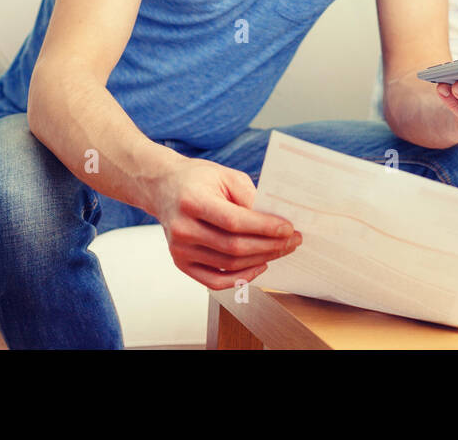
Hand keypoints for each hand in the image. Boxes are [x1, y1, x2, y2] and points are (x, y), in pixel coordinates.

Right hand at [149, 156, 301, 290]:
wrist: (164, 187)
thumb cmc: (197, 179)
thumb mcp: (226, 176)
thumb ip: (250, 197)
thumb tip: (275, 221)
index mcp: (192, 201)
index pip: (234, 221)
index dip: (264, 227)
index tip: (288, 228)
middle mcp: (182, 228)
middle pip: (234, 247)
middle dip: (270, 246)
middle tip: (293, 240)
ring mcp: (180, 250)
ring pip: (229, 265)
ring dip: (261, 260)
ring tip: (281, 249)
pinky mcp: (181, 263)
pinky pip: (215, 281)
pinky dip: (241, 278)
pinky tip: (259, 265)